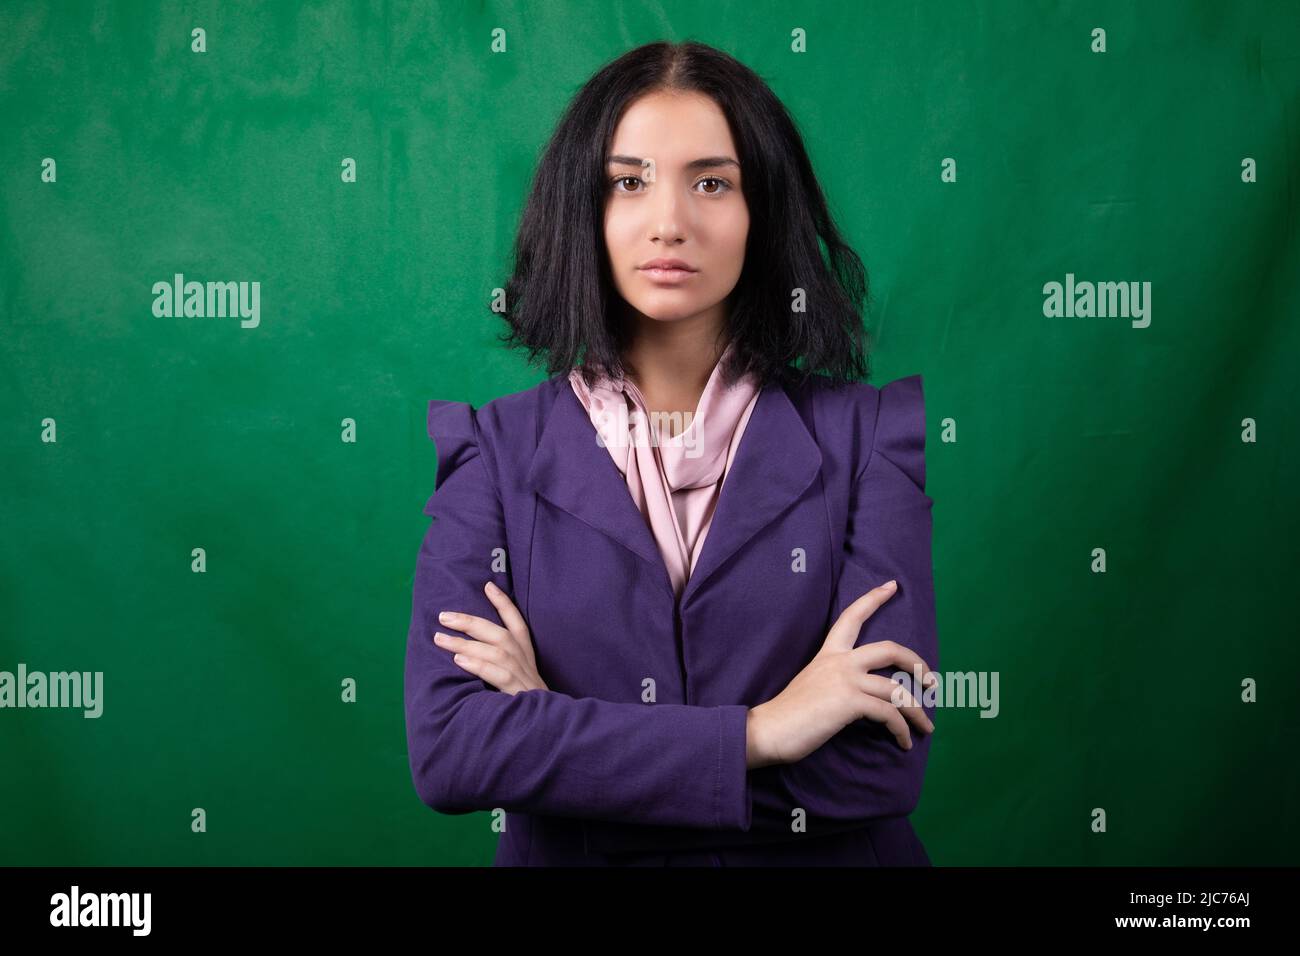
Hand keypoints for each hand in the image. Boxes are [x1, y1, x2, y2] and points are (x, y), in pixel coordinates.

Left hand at [433, 581, 549, 694]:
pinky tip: (459, 661)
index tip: (487, 585)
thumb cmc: (528, 701)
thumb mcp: (520, 675)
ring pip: (494, 651)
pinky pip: (497, 674)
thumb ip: (501, 661)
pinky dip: (478, 666)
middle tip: (444, 616)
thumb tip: (468, 650)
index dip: (503, 603)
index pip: (517, 622)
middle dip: (470, 622)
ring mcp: (523, 675)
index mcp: (526, 653)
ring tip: (440, 638)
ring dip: (465, 643)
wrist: (549, 725)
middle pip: (498, 633)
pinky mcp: (518, 691)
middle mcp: (525, 660)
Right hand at [746, 580, 936, 767]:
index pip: (852, 617)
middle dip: (917, 663)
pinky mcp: (850, 701)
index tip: (892, 585)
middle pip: (890, 649)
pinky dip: (902, 729)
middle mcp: (840, 661)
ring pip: (897, 689)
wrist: (769, 730)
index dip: (873, 598)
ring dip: (917, 711)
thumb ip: (837, 682)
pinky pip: (889, 713)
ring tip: (926, 726)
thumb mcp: (815, 686)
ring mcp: (846, 679)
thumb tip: (865, 697)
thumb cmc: (789, 714)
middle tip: (932, 681)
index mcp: (829, 654)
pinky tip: (905, 742)